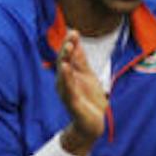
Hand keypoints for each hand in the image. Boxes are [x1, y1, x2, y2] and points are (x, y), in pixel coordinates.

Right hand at [54, 28, 106, 153]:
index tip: (74, 31)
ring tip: (68, 48)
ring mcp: (67, 93)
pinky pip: (68, 88)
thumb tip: (75, 40)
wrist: (92, 124)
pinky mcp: (72, 103)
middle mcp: (64, 83)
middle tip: (71, 37)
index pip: (67, 56)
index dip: (70, 43)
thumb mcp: (87, 75)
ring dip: (65, 61)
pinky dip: (67, 78)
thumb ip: (80, 60)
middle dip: (66, 49)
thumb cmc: (89, 100)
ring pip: (63, 75)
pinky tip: (66, 68)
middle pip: (63, 63)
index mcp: (68, 75)